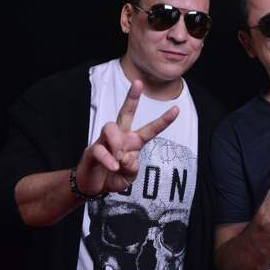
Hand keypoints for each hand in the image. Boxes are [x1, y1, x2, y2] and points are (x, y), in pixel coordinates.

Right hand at [75, 80, 178, 195]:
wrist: (94, 187)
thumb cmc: (114, 177)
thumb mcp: (129, 177)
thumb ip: (132, 168)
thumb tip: (127, 156)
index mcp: (134, 142)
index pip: (150, 130)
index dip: (163, 120)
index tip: (177, 109)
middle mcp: (120, 137)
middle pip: (126, 112)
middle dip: (132, 97)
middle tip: (138, 82)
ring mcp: (104, 141)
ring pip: (110, 127)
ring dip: (117, 143)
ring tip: (119, 158)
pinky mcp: (92, 150)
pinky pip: (100, 149)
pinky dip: (108, 160)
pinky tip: (113, 167)